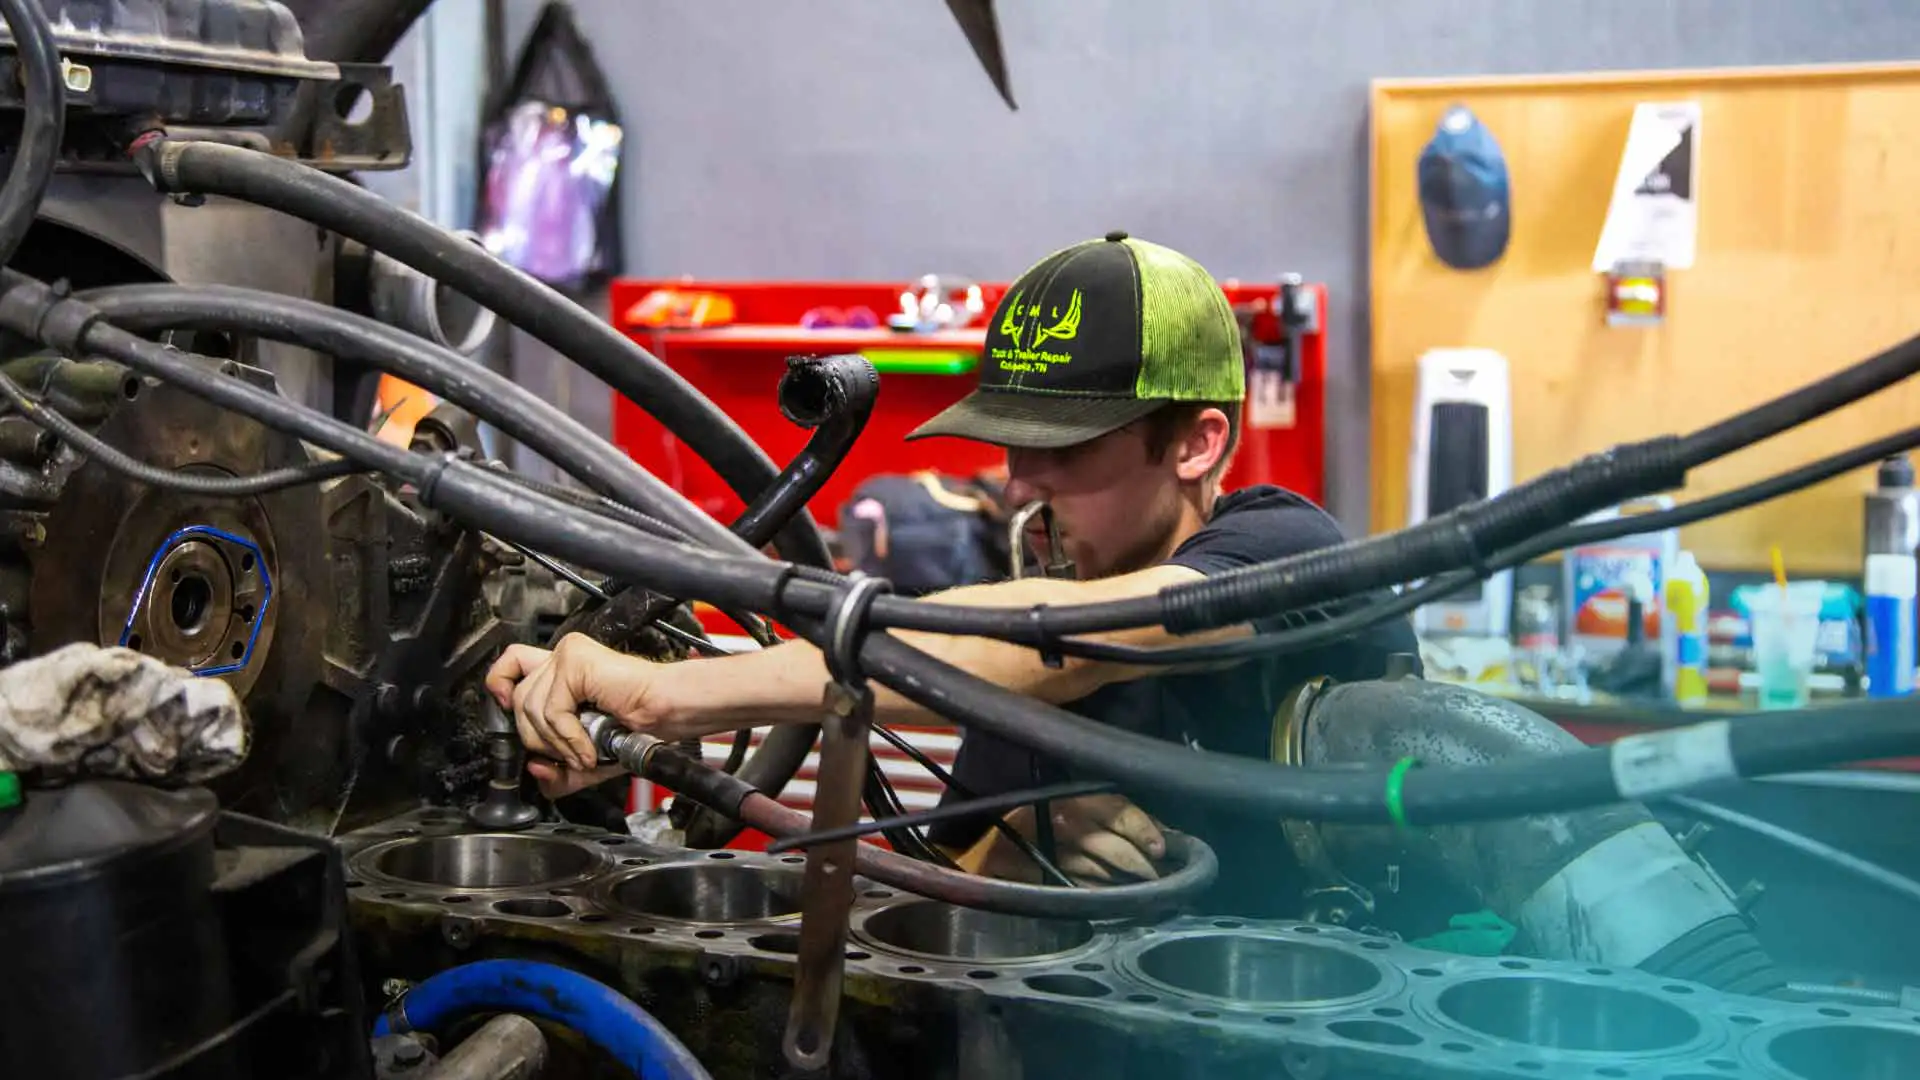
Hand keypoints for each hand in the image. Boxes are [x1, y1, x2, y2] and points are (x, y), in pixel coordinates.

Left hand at [484, 633, 673, 777]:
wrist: (668, 713)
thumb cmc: (639, 728)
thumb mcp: (586, 759)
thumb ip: (556, 770)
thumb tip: (534, 770)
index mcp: (562, 672)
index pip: (511, 664)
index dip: (499, 686)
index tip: (506, 708)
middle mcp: (562, 657)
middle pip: (517, 698)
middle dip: (537, 739)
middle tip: (569, 753)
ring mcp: (568, 655)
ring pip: (530, 707)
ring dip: (556, 742)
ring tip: (583, 751)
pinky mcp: (575, 660)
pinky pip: (551, 709)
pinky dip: (568, 736)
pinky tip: (587, 745)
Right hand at [976, 793, 1166, 884]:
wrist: (985, 845)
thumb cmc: (1033, 816)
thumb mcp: (1070, 802)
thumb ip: (1109, 814)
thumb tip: (1155, 833)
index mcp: (1073, 799)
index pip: (1119, 811)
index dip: (1144, 829)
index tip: (1162, 847)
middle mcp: (1066, 824)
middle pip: (1115, 847)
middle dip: (1142, 864)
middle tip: (1160, 873)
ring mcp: (1055, 854)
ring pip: (1103, 872)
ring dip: (1126, 881)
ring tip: (1145, 884)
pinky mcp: (1048, 878)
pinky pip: (1086, 888)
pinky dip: (1103, 893)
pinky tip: (1115, 894)